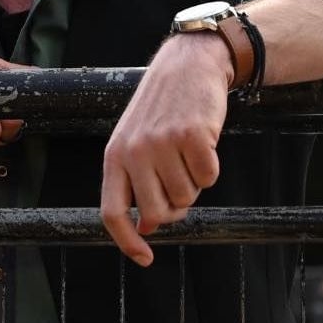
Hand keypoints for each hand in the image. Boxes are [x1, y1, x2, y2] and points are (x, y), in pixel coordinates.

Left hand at [100, 32, 232, 265]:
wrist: (187, 65)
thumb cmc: (161, 109)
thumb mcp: (136, 143)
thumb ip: (137, 183)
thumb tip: (146, 227)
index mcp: (114, 156)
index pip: (112, 211)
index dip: (126, 241)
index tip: (144, 258)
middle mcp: (134, 151)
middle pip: (157, 213)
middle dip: (174, 207)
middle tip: (180, 181)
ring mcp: (162, 143)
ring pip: (187, 196)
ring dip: (194, 182)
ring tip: (187, 151)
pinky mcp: (192, 136)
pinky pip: (209, 177)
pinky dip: (211, 167)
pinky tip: (203, 142)